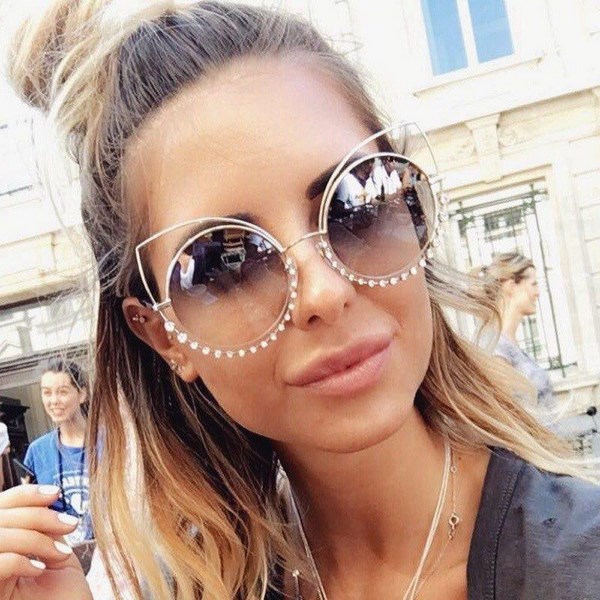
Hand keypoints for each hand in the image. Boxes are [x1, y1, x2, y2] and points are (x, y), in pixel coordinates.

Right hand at [0, 484, 91, 599]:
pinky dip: (20, 560)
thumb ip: (45, 528)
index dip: (26, 495)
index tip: (56, 495)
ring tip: (59, 554)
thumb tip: (48, 499)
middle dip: (37, 515)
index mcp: (2, 546)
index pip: (0, 507)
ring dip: (34, 538)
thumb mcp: (55, 554)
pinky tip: (40, 569)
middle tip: (69, 525)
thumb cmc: (65, 599)